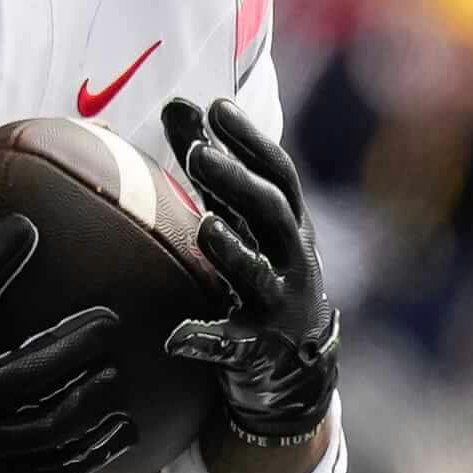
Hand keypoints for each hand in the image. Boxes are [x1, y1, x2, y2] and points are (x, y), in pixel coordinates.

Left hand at [160, 97, 338, 445]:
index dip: (249, 139)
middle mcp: (290, 259)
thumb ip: (212, 168)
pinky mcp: (257, 349)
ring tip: (206, 227)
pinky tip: (175, 338)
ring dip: (232, 251)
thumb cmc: (260, 273)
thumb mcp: (242, 221)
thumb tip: (177, 104)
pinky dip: (205, 340)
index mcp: (288, 224)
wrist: (296, 369)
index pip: (277, 172)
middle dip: (238, 181)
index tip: (217, 107)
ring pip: (258, 274)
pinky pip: (232, 344)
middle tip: (199, 154)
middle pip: (271, 212)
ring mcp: (277, 304)